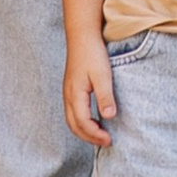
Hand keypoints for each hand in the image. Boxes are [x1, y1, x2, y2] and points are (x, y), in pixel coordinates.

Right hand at [64, 32, 117, 146]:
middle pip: (74, 126)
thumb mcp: (102, 74)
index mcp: (75, 95)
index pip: (83, 123)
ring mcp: (68, 92)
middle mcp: (68, 96)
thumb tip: (109, 117)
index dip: (95, 135)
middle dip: (89, 137)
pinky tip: (93, 118)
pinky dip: (82, 121)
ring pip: (72, 120)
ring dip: (84, 130)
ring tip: (100, 134)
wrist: (82, 35)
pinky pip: (73, 112)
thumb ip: (105, 96)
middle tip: (105, 142)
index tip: (109, 140)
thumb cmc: (92, 53)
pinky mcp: (71, 88)